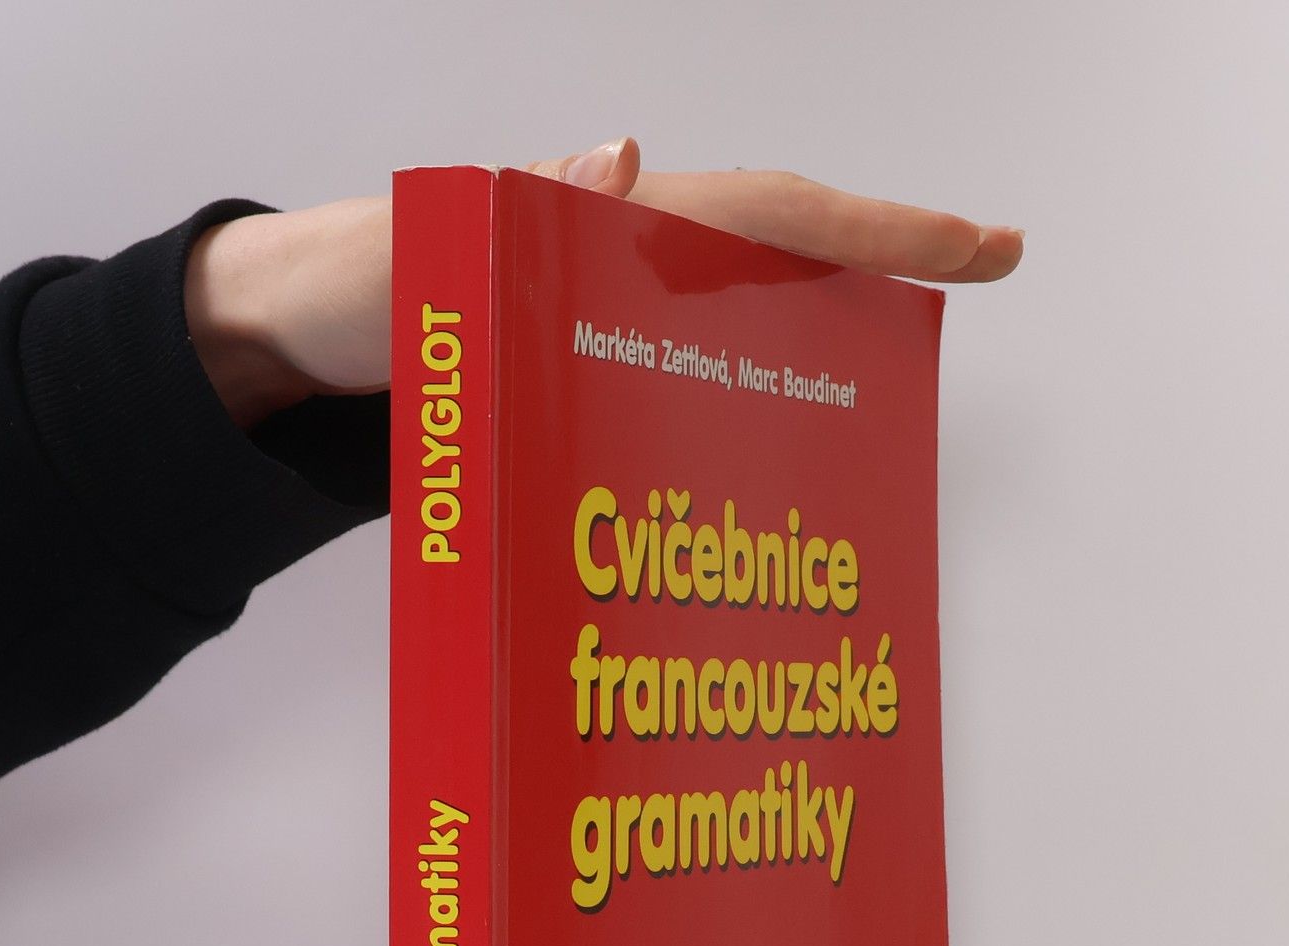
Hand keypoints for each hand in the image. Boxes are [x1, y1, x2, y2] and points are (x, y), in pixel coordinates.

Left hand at [185, 137, 1023, 428]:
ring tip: (893, 392)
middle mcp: (635, 257)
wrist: (302, 333)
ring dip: (823, 334)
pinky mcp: (590, 353)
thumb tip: (621, 160)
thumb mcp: (444, 247)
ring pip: (749, 311)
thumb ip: (531, 214)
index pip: (781, 214)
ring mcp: (617, 305)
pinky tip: (771, 443)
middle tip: (975, 284)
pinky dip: (746, 389)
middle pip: (789, 252)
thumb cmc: (367, 289)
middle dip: (885, 267)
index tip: (986, 243)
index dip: (889, 229)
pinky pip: (693, 363)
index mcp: (622, 223)